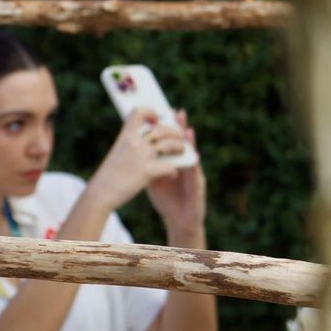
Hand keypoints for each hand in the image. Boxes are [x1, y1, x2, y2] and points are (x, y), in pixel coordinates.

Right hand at [88, 109, 186, 213]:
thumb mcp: (117, 152)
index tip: (156, 120)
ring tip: (181, 152)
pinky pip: (170, 167)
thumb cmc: (108, 175)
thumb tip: (145, 139)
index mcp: (125, 136)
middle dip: (174, 132)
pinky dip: (174, 171)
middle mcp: (134, 142)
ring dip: (179, 148)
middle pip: (162, 128)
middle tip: (178, 138)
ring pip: (170, 144)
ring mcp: (142, 156)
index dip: (151, 112)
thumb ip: (130, 144)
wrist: (101, 192)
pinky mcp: (147, 171)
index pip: (140, 112)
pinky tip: (173, 174)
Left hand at [146, 110, 206, 240]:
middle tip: (177, 112)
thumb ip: (147, 164)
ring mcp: (192, 175)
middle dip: (180, 128)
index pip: (170, 141)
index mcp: (173, 162)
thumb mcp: (153, 179)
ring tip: (187, 130)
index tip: (163, 110)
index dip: (168, 126)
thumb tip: (134, 148)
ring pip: (192, 156)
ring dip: (190, 144)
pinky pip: (195, 176)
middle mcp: (185, 165)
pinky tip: (195, 158)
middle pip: (183, 143)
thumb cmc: (167, 198)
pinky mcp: (197, 189)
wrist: (178, 220)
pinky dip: (195, 167)